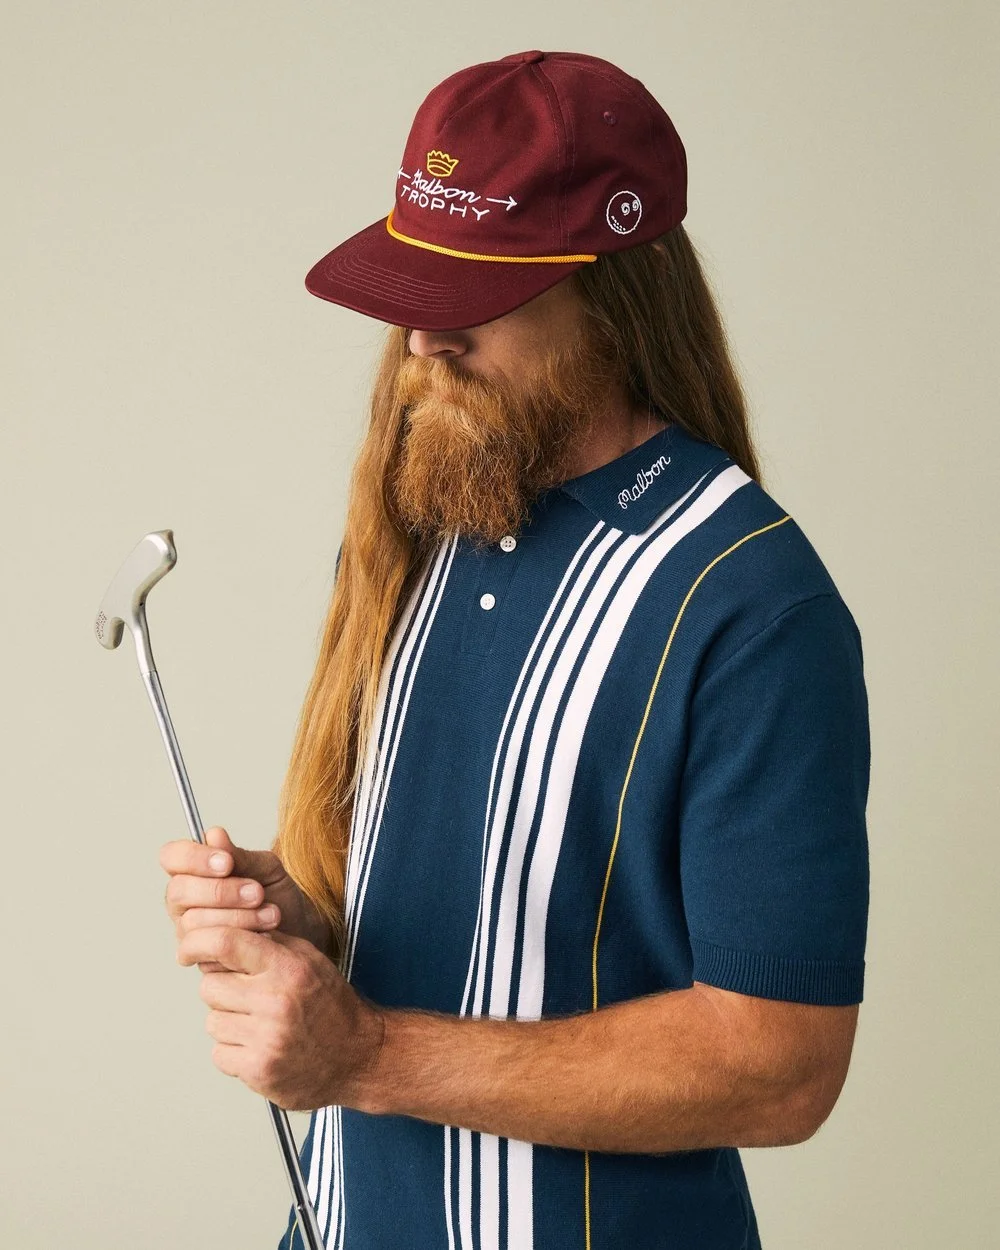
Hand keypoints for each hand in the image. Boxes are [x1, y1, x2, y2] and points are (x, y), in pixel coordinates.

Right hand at [161, 825, 334, 972]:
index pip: (171, 856)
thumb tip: (214, 835)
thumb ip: (240, 855)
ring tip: (271, 914)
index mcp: (194, 871)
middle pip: (178, 891)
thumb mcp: (267, 869)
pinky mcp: (199, 957)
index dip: (193, 858)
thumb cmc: (278, 896)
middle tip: (257, 892)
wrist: (299, 932)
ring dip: (238, 916)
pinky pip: (204, 949)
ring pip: (193, 921)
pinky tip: (263, 935)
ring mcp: (187, 931)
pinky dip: (238, 940)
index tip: (226, 863)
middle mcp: (184, 901)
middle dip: (222, 892)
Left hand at [176, 924, 385, 1112]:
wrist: (358, 1057)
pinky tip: (261, 1047)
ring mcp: (266, 1039)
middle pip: (210, 986)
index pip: (227, 943)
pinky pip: (219, 1054)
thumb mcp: (309, 961)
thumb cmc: (331, 1004)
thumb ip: (270, 942)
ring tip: (260, 1024)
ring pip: (212, 1021)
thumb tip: (226, 926)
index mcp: (288, 968)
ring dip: (229, 1022)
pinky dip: (234, 1052)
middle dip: (223, 989)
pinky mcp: (258, 1071)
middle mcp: (275, 1001)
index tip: (188, 948)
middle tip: (249, 997)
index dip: (199, 942)